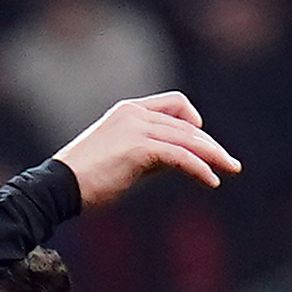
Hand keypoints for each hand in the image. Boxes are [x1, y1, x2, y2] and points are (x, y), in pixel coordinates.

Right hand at [55, 93, 239, 208]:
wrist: (59, 187)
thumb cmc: (87, 179)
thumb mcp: (124, 158)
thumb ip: (152, 152)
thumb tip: (182, 160)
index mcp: (129, 110)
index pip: (175, 104)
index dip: (194, 123)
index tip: (204, 144)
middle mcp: (135, 113)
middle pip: (187, 124)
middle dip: (212, 145)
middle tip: (232, 165)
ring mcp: (136, 128)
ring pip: (188, 139)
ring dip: (213, 156)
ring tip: (230, 171)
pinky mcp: (138, 148)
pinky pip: (180, 156)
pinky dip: (199, 168)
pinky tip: (211, 182)